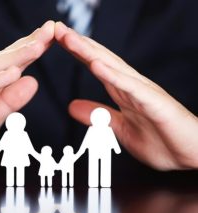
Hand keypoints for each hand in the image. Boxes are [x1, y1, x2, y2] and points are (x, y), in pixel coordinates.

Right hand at [0, 21, 54, 166]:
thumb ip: (9, 102)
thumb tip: (32, 82)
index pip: (14, 65)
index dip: (34, 50)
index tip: (54, 37)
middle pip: (7, 60)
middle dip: (31, 44)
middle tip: (52, 28)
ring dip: (18, 56)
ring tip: (38, 44)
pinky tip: (13, 73)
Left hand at [55, 22, 197, 169]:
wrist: (191, 155)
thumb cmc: (161, 141)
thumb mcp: (118, 130)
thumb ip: (97, 116)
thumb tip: (71, 106)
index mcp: (122, 92)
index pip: (95, 66)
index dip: (76, 54)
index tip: (58, 41)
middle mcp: (130, 86)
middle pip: (100, 60)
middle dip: (77, 44)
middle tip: (56, 29)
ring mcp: (142, 92)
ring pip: (112, 67)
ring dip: (89, 52)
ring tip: (70, 38)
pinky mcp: (154, 102)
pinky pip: (130, 87)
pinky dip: (112, 75)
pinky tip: (96, 64)